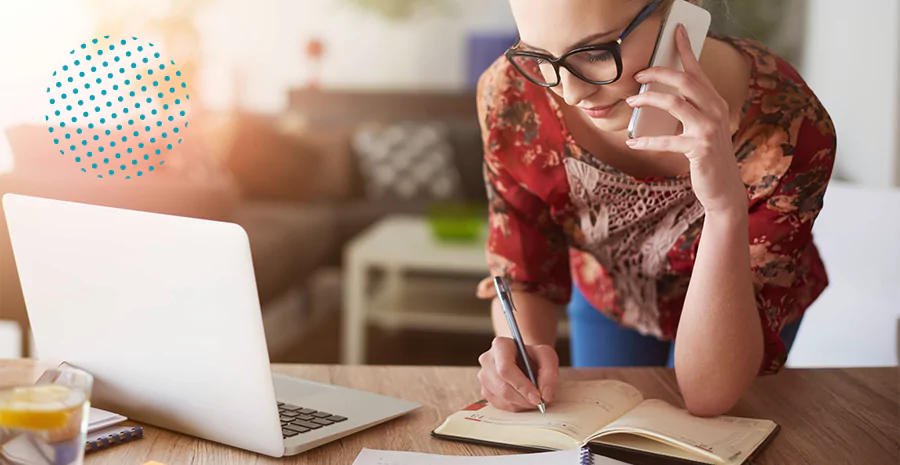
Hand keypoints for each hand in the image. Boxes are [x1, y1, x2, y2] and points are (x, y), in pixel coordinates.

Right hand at [477, 337, 558, 411]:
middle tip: (541, 402)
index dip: (522, 386)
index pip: (506, 369)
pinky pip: (501, 405)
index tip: (538, 397)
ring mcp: (484, 377)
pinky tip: (523, 397)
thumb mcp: (547, 356)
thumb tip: (546, 395)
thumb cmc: (534, 356)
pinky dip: (516, 406)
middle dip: (525, 399)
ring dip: (522, 403)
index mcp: (500, 346)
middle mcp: (487, 360)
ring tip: (533, 397)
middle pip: (503, 387)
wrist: (523, 358)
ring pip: (503, 399)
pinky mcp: (485, 391)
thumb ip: (550, 373)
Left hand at [625, 24, 746, 216]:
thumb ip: (688, 110)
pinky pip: (666, 140)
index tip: (676, 31)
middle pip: (685, 81)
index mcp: (715, 102)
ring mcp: (708, 129)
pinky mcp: (699, 148)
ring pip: (674, 103)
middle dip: (658, 73)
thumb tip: (656, 97)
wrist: (723, 187)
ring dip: (648, 100)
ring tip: (631, 101)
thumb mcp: (702, 127)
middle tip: (638, 75)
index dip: (686, 49)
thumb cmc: (707, 155)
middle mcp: (715, 111)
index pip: (698, 70)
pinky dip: (646, 141)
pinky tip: (632, 142)